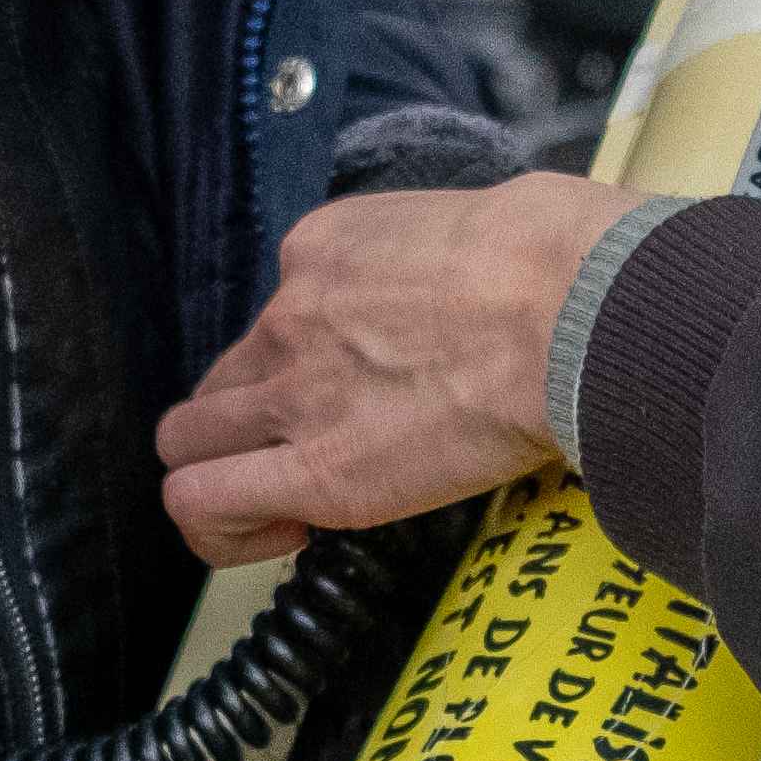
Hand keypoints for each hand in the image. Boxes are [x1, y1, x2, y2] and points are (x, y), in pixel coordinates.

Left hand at [155, 173, 635, 562]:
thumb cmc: (564, 265)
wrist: (572, 308)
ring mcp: (292, 391)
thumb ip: (442, 267)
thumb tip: (477, 300)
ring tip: (283, 506)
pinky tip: (280, 534)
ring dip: (224, 473)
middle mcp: (291, 315)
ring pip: (188, 438)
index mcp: (325, 248)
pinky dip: (218, 526)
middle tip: (310, 456)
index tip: (363, 392)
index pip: (283, 313)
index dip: (310, 365)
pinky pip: (201, 500)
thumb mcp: (477, 226)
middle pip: (220, 380)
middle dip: (249, 425)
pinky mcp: (313, 469)